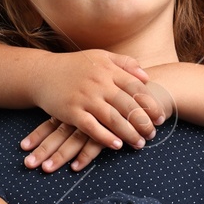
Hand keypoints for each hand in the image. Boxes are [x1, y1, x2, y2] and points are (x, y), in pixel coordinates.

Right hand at [22, 53, 165, 165]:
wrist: (42, 73)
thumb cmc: (75, 66)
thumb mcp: (101, 57)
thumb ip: (125, 63)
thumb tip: (147, 76)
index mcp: (108, 70)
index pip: (136, 88)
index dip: (150, 104)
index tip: (160, 117)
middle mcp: (99, 83)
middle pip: (127, 105)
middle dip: (143, 122)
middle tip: (153, 134)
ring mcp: (85, 98)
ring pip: (113, 119)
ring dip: (129, 133)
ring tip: (140, 144)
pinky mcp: (71, 111)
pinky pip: (92, 128)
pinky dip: (105, 138)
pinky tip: (117, 145)